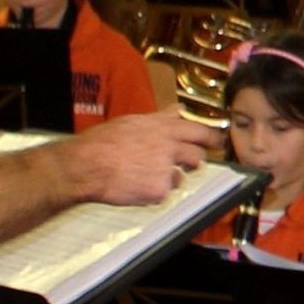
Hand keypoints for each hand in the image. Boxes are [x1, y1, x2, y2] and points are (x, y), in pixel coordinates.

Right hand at [76, 110, 216, 204]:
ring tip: (144, 174)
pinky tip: (135, 185)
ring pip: (181, 176)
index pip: (199, 130)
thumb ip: (160, 118)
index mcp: (162, 128)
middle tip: (189, 163)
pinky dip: (153, 192)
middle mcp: (168, 146)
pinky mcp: (159, 190)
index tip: (217, 141)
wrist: (85, 165)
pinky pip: (164, 193)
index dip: (211, 137)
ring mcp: (165, 169)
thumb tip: (178, 110)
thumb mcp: (133, 121)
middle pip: (198, 155)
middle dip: (195, 160)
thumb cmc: (102, 143)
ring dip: (170, 177)